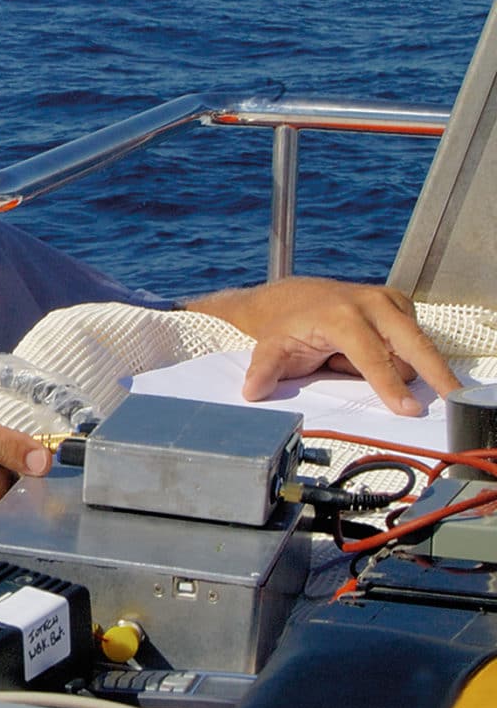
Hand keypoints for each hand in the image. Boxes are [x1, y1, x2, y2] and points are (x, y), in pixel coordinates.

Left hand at [188, 277, 459, 415]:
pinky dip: (399, 352)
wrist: (293, 297)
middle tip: (456, 398)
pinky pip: (413, 337)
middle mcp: (370, 302)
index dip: (389, 386)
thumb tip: (251, 392)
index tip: (408, 410)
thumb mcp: (270, 349)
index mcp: (341, 316)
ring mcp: (388, 300)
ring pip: (413, 344)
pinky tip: (370, 352)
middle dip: (435, 370)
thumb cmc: (285, 328)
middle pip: (412, 342)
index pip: (372, 357)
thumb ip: (263, 371)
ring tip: (348, 362)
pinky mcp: (399, 302)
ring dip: (396, 364)